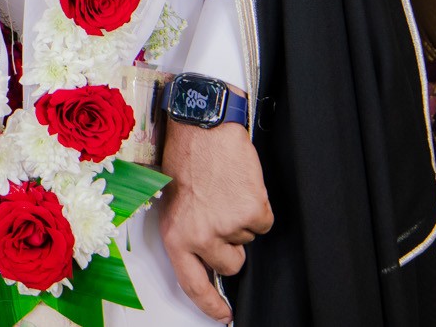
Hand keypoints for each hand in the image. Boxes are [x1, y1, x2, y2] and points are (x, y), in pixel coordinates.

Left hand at [156, 106, 273, 322]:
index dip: (209, 304)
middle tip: (219, 212)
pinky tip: (239, 187)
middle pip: (230, 263)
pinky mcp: (252, 212)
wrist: (204, 127)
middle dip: (231, 244)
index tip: (222, 314)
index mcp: (176, 235)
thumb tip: (203, 260)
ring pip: (247, 239)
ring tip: (224, 191)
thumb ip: (187, 234)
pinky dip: (257, 206)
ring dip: (241, 219)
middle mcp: (201, 235)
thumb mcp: (172, 202)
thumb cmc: (186, 158)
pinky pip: (263, 223)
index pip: (193, 284)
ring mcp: (228, 225)